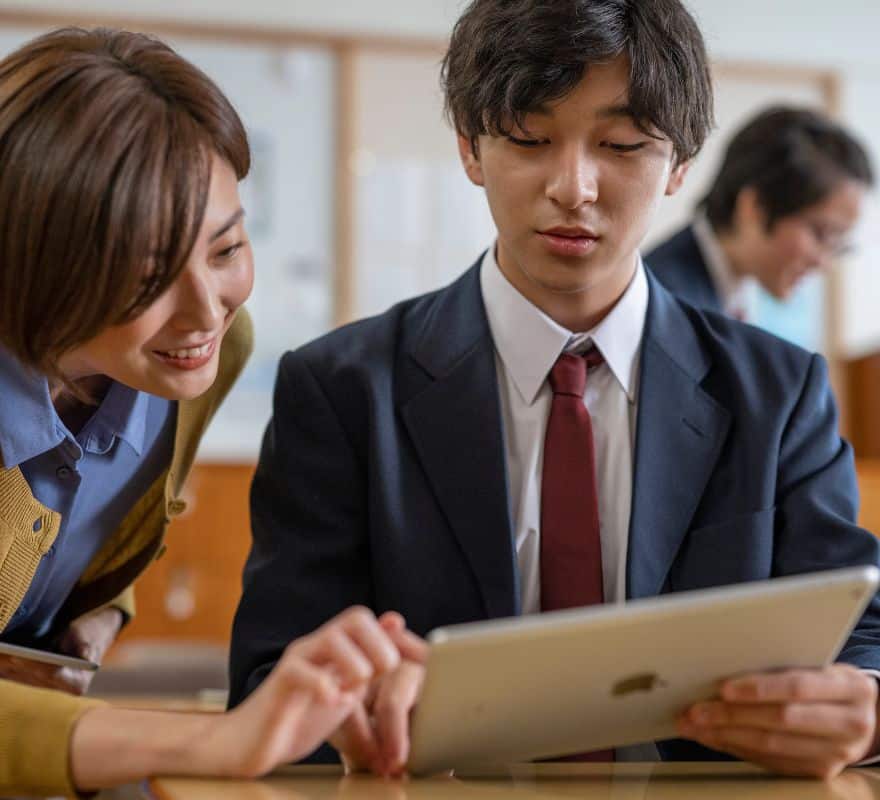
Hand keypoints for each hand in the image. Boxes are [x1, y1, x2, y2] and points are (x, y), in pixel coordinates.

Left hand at [0, 607, 121, 694]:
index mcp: (79, 682)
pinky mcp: (43, 681)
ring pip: (25, 679)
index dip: (33, 665)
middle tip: (0, 655)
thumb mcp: (85, 635)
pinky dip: (11, 668)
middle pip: (34, 678)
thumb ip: (82, 648)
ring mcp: (53, 687)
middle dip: (15, 666)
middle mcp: (65, 689)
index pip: (52, 674)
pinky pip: (23, 676)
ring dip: (8, 669)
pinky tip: (0, 661)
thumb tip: (80, 659)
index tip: (16, 656)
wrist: (95, 632)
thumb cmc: (92, 630)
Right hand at [201, 606, 418, 778]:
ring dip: (355, 666)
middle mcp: (314, 645)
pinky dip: (325, 687)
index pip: (365, 617)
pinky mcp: (279, 684)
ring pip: (332, 638)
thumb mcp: (346, 689)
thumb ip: (370, 662)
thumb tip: (396, 622)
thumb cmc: (301, 716)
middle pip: (356, 617)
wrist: (250, 743)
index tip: (391, 675)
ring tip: (352, 692)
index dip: (388, 642)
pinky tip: (332, 702)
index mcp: (333, 645)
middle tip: (375, 680)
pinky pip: (301, 671)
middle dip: (378, 649)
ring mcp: (296, 661)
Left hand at [677, 664, 879, 778]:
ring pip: (773, 746)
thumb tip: (724, 664)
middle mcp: (850, 723)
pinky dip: (737, 749)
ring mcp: (838, 753)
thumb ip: (783, 665)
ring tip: (694, 726)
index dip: (758, 688)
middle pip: (781, 720)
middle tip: (695, 710)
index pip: (798, 687)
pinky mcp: (821, 772)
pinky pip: (772, 762)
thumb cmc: (828, 682)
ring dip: (725, 735)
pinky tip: (714, 738)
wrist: (865, 716)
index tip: (722, 687)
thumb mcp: (819, 665)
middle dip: (731, 715)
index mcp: (850, 688)